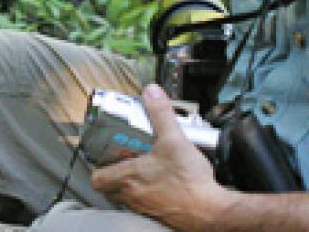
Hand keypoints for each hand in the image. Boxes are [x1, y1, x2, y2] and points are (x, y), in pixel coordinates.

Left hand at [91, 84, 232, 230]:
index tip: (105, 160)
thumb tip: (152, 92)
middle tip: (123, 164)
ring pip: (127, 199)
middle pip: (110, 190)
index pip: (97, 179)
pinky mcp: (161, 216)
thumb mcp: (173, 138)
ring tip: (144, 173)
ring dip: (131, 187)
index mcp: (129, 177)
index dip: (98, 169)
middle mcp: (133, 196)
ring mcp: (146, 208)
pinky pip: (146, 206)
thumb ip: (160, 114)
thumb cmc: (189, 180)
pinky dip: (149, 196)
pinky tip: (163, 185)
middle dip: (113, 177)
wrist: (211, 211)